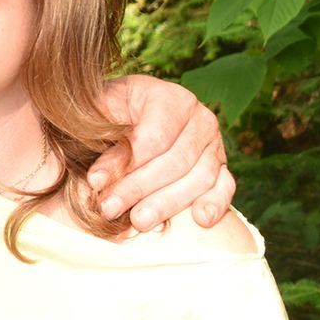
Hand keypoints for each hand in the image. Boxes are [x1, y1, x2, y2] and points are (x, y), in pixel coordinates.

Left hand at [91, 74, 234, 230]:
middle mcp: (200, 119)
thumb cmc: (111, 112)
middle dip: (139, 188)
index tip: (95, 182)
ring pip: (198, 178)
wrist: (129, 116)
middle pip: (175, 161)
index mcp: (171, 98)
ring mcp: (214, 144)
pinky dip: (215, 204)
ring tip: (138, 222)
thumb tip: (97, 179)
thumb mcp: (100, 109)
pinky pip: (225, 187)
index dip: (125, 162)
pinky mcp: (222, 168)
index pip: (154, 137)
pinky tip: (200, 221)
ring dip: (167, 203)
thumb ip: (99, 132)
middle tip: (109, 209)